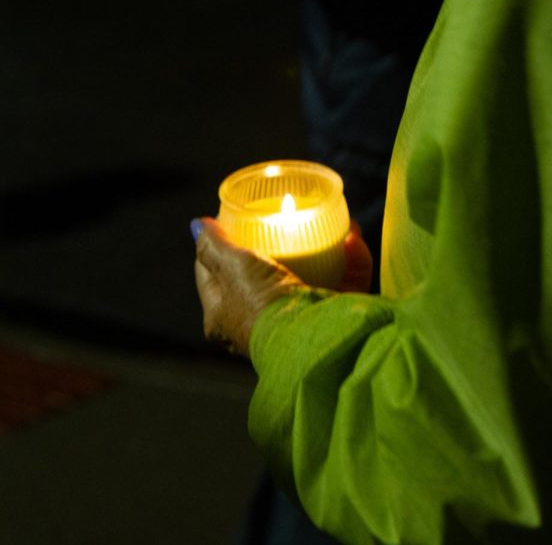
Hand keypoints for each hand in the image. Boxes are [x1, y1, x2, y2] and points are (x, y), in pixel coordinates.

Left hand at [192, 218, 373, 355]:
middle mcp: (260, 323)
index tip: (230, 221)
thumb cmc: (262, 304)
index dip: (218, 246)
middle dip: (277, 242)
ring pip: (310, 275)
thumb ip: (214, 245)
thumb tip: (197, 226)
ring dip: (322, 246)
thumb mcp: (231, 266)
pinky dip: (350, 259)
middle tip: (281, 217)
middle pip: (263, 275)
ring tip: (327, 219)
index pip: (214, 276)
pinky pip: (344, 281)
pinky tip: (351, 238)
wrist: (310, 337)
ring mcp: (297, 321)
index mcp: (224, 319)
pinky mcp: (333, 318)